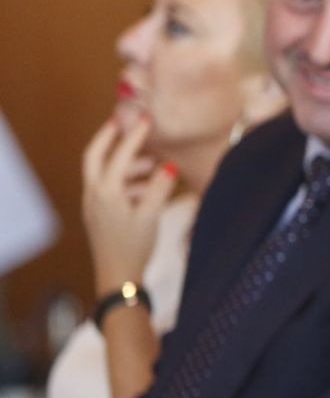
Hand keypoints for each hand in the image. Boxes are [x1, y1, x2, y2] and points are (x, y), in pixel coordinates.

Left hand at [81, 115, 175, 293]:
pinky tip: (146, 185)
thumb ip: (159, 188)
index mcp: (106, 191)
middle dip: (108, 138)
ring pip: (102, 172)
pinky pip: (108, 187)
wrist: (117, 276)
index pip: (119, 155)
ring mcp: (94, 204)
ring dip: (122, 161)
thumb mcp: (151, 215)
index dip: (134, 136)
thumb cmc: (134, 247)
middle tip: (122, 123)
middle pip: (95, 156)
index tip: (145, 120)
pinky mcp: (99, 214)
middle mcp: (94, 193)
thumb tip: (168, 167)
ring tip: (149, 161)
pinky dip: (125, 179)